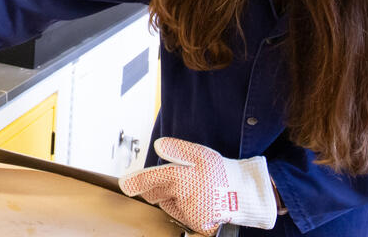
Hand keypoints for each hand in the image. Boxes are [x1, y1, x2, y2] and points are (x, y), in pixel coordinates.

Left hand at [119, 137, 277, 234]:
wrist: (243, 194)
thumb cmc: (221, 173)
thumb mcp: (200, 153)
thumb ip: (177, 150)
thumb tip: (158, 145)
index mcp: (182, 176)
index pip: (152, 178)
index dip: (136, 182)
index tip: (124, 185)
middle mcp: (183, 195)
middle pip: (155, 192)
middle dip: (157, 186)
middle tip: (176, 180)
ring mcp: (188, 210)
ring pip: (166, 202)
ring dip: (170, 196)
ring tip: (192, 188)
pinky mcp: (195, 222)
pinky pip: (178, 213)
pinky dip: (182, 207)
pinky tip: (195, 199)